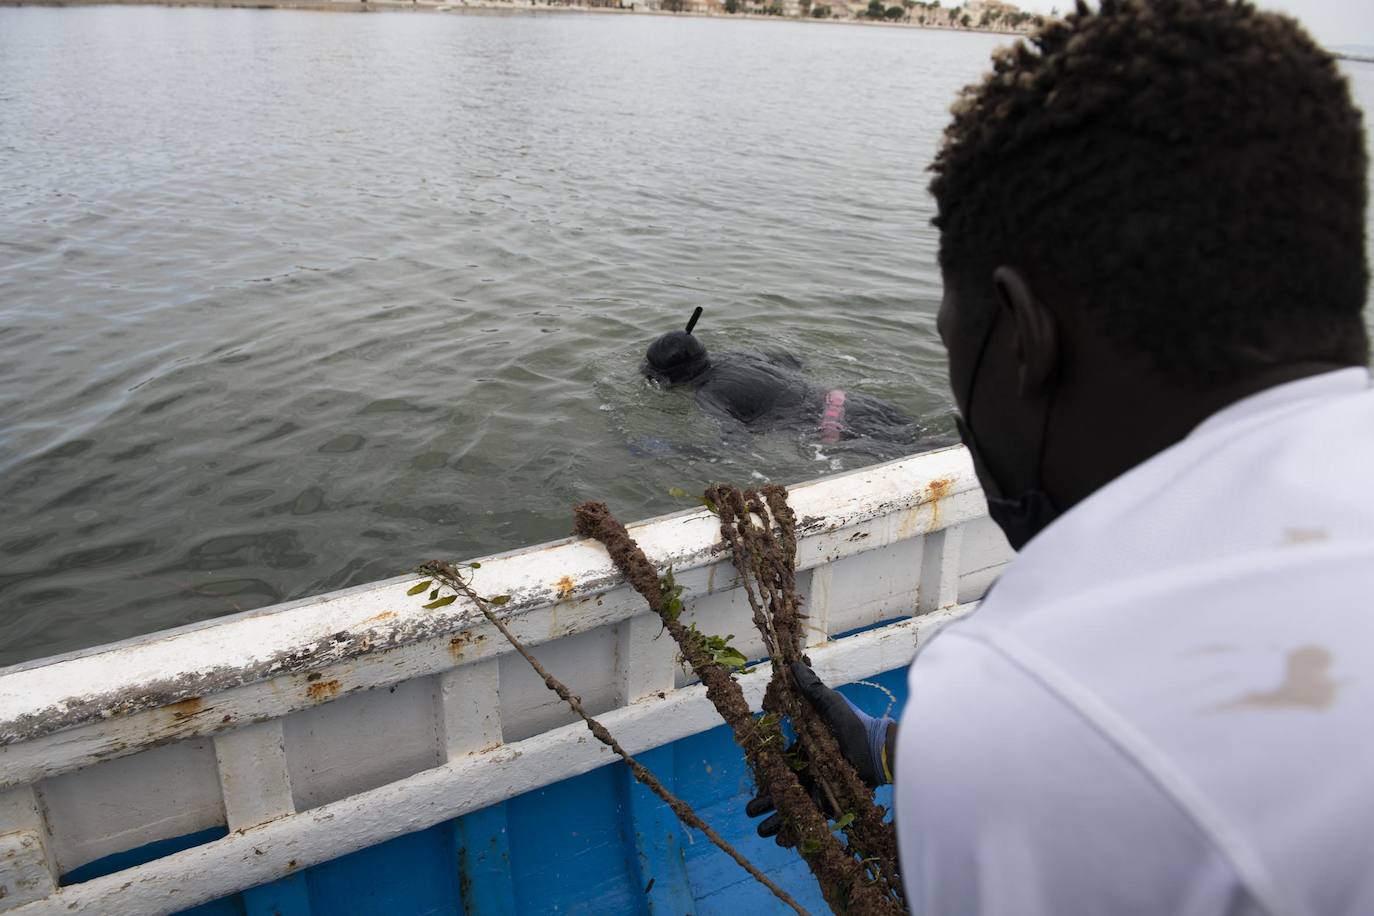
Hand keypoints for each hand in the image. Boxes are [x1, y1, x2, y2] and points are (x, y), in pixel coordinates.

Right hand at [745, 661, 896, 841]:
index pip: (779, 764)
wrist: (880, 752)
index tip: (752, 781)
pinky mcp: (832, 803)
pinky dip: (797, 829)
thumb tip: (792, 663)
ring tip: (762, 832)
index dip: (764, 775)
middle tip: (750, 813)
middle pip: (782, 789)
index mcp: (806, 748)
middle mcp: (810, 770)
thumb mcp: (830, 705)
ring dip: (776, 820)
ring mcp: (820, 788)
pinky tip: (783, 839)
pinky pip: (811, 819)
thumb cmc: (856, 725)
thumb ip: (811, 689)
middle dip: (764, 802)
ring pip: (793, 806)